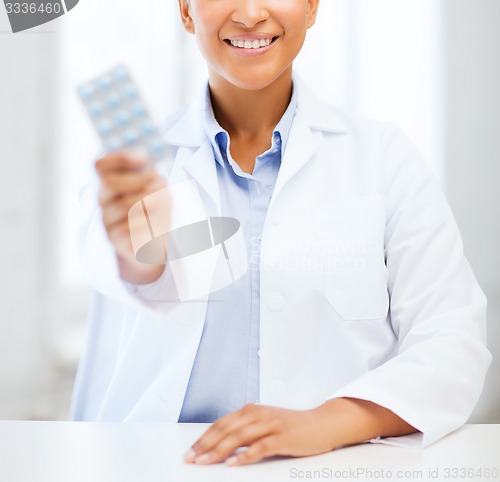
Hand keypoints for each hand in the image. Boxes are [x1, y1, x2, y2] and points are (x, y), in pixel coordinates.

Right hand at [95, 150, 166, 283]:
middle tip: (155, 182)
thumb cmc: (155, 211)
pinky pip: (128, 228)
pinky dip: (145, 224)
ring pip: (122, 206)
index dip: (119, 158)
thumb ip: (151, 173)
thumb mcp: (157, 187)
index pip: (102, 165)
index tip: (143, 158)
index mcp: (111, 181)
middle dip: (137, 180)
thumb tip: (148, 166)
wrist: (158, 242)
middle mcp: (104, 200)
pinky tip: (152, 225)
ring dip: (146, 202)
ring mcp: (107, 221)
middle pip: (110, 183)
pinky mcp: (116, 240)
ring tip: (157, 205)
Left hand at [183, 403, 336, 466]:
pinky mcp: (282, 437)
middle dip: (205, 445)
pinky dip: (244, 456)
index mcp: (252, 410)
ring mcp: (270, 425)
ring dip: (218, 451)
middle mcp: (258, 414)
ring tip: (205, 462)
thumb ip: (245, 429)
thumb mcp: (265, 422)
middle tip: (192, 458)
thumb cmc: (291, 426)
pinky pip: (259, 447)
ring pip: (238, 437)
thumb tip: (221, 445)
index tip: (191, 451)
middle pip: (226, 429)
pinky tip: (233, 464)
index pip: (221, 423)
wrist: (321, 423)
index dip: (204, 437)